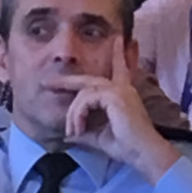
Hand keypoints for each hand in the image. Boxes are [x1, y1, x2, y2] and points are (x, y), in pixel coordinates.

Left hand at [62, 38, 179, 181]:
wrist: (143, 154)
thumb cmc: (127, 147)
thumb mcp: (100, 138)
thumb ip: (85, 132)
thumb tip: (69, 136)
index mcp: (122, 95)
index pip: (119, 69)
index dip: (119, 55)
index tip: (118, 39)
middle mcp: (122, 88)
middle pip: (88, 80)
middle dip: (67, 82)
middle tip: (48, 83)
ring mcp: (118, 90)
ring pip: (83, 93)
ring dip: (73, 113)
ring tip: (73, 132)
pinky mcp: (114, 95)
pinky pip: (86, 99)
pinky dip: (78, 114)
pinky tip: (79, 129)